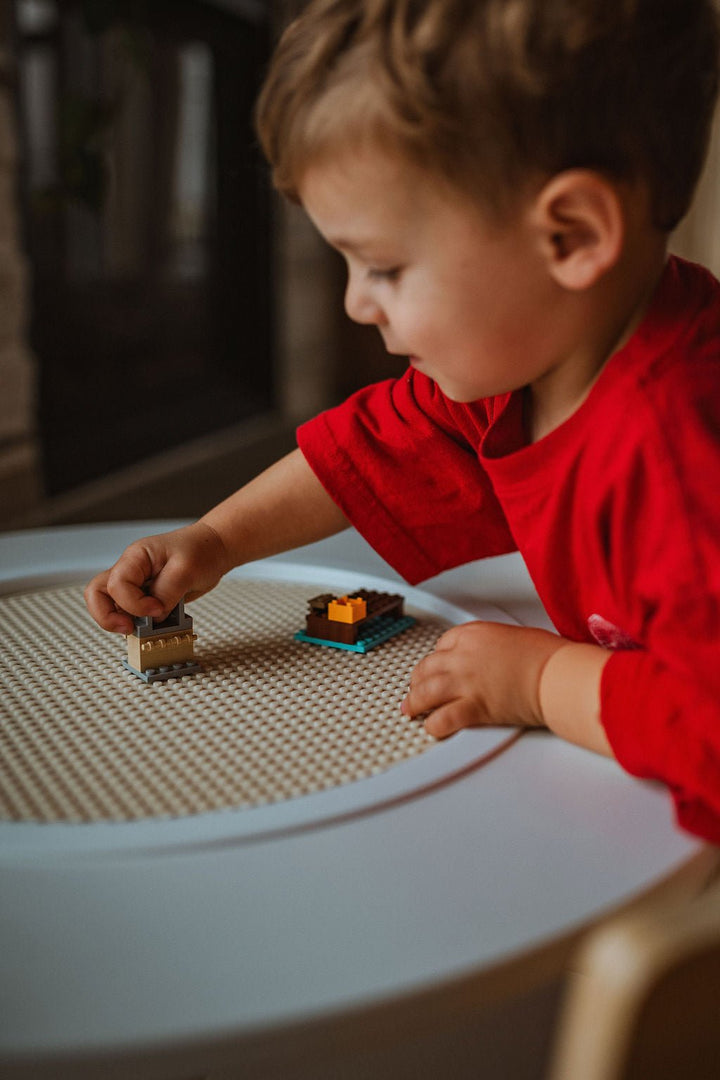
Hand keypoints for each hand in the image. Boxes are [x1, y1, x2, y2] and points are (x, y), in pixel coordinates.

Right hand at [84, 522, 230, 633]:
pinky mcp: (145, 597)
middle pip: (97, 594)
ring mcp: (135, 584)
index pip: (117, 584)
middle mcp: (130, 570)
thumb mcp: (187, 570)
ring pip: (109, 606)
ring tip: (146, 629)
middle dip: (107, 616)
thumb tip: (154, 616)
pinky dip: (140, 624)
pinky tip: (158, 624)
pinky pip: (130, 614)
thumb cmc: (201, 550)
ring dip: (123, 621)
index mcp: (136, 557)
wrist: (214, 550)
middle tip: (130, 629)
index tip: (157, 610)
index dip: (134, 603)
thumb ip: (167, 593)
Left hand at [401, 621, 565, 738]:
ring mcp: (465, 682)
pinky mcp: (474, 707)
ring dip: (415, 702)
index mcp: (472, 634)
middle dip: (418, 680)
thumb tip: (491, 657)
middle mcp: (463, 656)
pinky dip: (434, 725)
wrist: (556, 674)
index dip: (436, 660)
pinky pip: (443, 718)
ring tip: (410, 709)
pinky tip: (432, 727)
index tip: (435, 667)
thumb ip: (492, 646)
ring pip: (426, 692)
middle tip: (416, 689)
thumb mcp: (513, 636)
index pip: (441, 646)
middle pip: (427, 668)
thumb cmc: (546, 655)